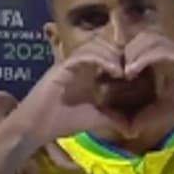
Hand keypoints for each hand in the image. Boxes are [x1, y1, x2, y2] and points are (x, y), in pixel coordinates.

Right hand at [10, 37, 130, 146]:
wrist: (34, 128)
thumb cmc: (59, 122)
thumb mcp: (94, 119)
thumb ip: (112, 119)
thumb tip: (132, 128)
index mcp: (86, 71)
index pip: (107, 54)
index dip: (123, 58)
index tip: (139, 71)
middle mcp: (78, 63)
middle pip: (103, 44)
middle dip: (120, 53)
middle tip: (135, 66)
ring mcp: (68, 63)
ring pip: (95, 46)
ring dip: (112, 55)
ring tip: (125, 71)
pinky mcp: (61, 66)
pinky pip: (83, 54)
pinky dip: (100, 59)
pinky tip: (114, 71)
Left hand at [121, 32, 173, 134]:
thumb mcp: (166, 111)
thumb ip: (147, 115)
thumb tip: (126, 128)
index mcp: (167, 58)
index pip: (139, 46)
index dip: (124, 56)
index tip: (110, 74)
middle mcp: (172, 49)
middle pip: (140, 38)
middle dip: (124, 52)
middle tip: (113, 72)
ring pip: (147, 39)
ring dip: (131, 53)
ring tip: (122, 72)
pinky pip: (159, 50)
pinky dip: (142, 58)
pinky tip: (132, 72)